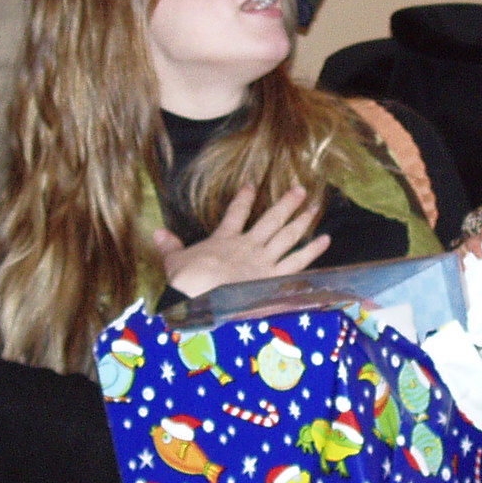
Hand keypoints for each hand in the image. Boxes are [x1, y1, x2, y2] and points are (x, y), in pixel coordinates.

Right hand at [154, 184, 327, 298]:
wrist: (201, 296)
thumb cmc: (186, 282)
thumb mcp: (174, 261)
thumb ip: (168, 246)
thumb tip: (156, 233)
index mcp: (224, 240)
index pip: (235, 213)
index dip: (244, 199)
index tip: (252, 186)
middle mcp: (248, 246)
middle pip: (271, 219)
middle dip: (286, 204)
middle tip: (300, 190)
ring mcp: (263, 261)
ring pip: (287, 235)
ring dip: (302, 221)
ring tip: (315, 207)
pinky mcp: (274, 277)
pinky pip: (298, 261)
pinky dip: (312, 250)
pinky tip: (325, 240)